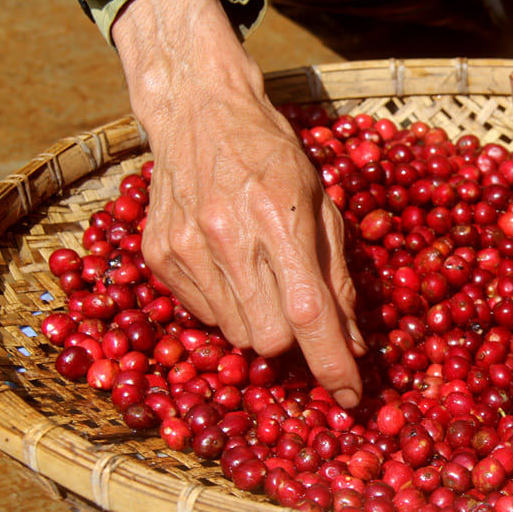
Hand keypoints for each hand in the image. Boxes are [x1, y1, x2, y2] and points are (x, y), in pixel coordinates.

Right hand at [112, 0, 365, 407]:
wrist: (199, 113)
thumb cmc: (273, 155)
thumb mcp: (322, 202)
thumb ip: (337, 274)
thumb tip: (353, 341)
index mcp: (281, 218)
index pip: (310, 312)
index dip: (332, 363)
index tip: (351, 398)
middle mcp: (229, 237)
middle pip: (271, 339)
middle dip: (294, 337)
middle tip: (296, 302)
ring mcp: (187, 247)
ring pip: (237, 334)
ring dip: (259, 320)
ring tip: (259, 271)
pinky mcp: (159, 255)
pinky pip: (203, 316)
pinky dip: (226, 305)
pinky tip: (228, 264)